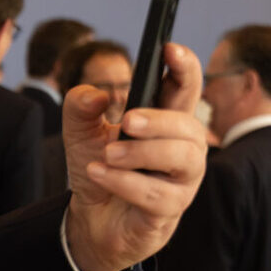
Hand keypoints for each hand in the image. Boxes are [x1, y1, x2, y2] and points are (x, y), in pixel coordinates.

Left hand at [61, 41, 208, 270]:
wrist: (90, 220)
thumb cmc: (98, 170)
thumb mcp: (79, 134)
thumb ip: (80, 107)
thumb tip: (94, 95)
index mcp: (165, 123)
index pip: (186, 89)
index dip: (185, 68)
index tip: (170, 50)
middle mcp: (183, 150)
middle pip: (191, 126)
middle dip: (161, 120)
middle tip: (127, 120)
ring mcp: (181, 182)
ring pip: (183, 159)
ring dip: (143, 153)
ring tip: (108, 153)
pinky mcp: (169, 210)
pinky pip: (157, 195)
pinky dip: (125, 182)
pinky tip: (99, 174)